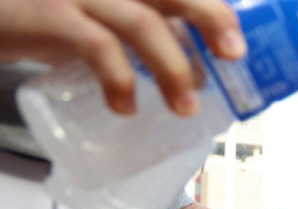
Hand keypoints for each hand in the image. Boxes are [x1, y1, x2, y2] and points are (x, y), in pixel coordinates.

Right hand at [0, 0, 245, 115]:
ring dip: (173, 68)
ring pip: (142, 22)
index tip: (245, 43)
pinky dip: (119, 79)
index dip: (218, 10)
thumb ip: (153, 36)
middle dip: (212, 17)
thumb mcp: (109, 19)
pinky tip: (125, 107)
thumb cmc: (55, 19)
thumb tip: (202, 77)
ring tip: (186, 108)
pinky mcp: (51, 16)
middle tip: (235, 55)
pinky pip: (96, 45)